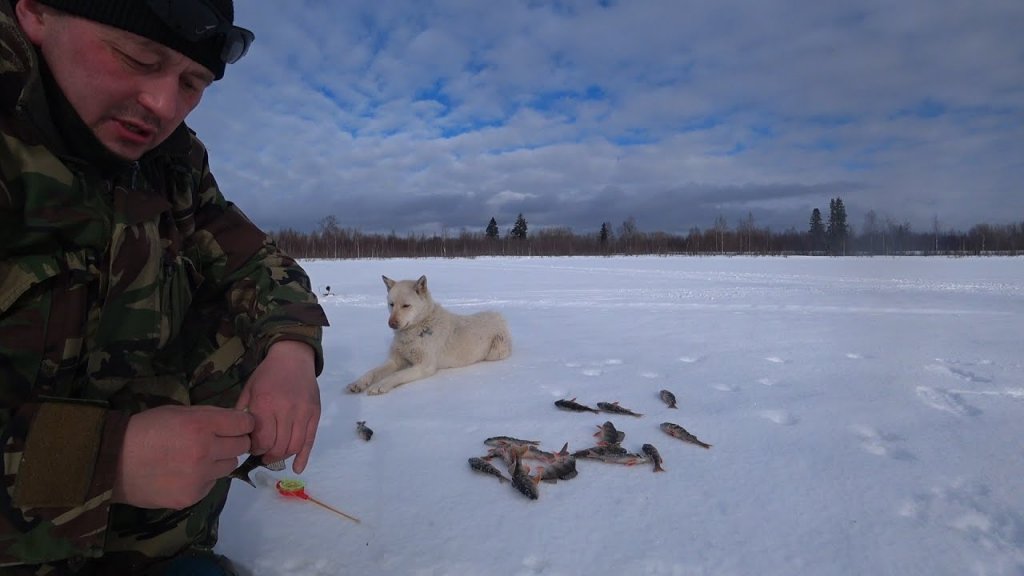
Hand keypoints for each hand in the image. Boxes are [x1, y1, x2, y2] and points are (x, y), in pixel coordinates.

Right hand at [113, 405, 253, 508]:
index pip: (244, 424)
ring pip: (229, 466)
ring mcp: (199, 476)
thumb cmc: (145, 430)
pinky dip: (204, 478)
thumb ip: (208, 417)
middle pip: (241, 446)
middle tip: (218, 441)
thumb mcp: (177, 412)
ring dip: (220, 461)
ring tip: (198, 458)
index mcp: (201, 425)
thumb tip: (235, 421)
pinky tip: (185, 473)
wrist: (112, 462)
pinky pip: (212, 484)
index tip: (238, 426)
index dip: (243, 423)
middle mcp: (205, 451)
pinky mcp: (192, 496)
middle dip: (234, 441)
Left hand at [235, 340, 319, 473]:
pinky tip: (298, 467)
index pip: (262, 440)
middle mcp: (286, 410)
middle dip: (268, 455)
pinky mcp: (315, 414)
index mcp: (266, 404)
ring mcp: (303, 413)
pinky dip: (304, 457)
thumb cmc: (267, 374)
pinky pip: (310, 440)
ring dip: (283, 456)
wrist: (293, 357)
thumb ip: (243, 413)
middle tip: (262, 454)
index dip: (255, 448)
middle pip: (279, 446)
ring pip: (294, 446)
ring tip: (275, 455)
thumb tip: (238, 437)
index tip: (252, 447)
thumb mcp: (249, 390)